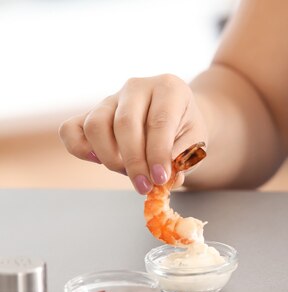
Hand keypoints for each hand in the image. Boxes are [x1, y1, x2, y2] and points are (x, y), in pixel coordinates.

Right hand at [59, 74, 207, 193]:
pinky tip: (98, 160)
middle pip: (125, 124)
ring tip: (129, 173)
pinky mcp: (91, 112)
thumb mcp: (196, 143)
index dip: (158, 153)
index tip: (160, 179)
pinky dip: (79, 148)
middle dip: (134, 162)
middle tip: (144, 186)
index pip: (159, 121)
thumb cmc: (186, 131)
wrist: (177, 117)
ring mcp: (111, 98)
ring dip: (110, 158)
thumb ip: (182, 159)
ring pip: (96, 125)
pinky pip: (71, 129)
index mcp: (170, 88)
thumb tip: (166, 179)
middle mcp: (137, 87)